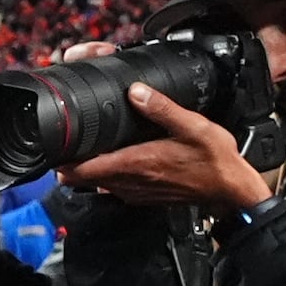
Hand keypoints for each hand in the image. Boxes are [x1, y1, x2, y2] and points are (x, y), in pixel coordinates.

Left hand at [59, 83, 274, 211]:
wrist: (231, 190)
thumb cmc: (215, 161)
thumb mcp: (193, 127)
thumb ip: (162, 108)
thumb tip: (135, 90)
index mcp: (135, 164)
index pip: (81, 170)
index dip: (61, 159)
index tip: (53, 144)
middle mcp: (130, 182)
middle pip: (80, 178)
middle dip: (69, 160)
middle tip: (66, 138)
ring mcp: (134, 192)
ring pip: (95, 182)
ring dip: (86, 167)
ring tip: (86, 144)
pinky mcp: (142, 195)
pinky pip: (112, 186)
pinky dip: (105, 173)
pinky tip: (115, 156)